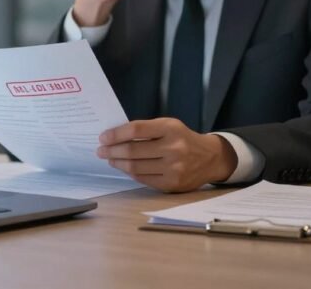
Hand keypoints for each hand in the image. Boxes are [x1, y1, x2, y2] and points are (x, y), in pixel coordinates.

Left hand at [96, 118, 237, 192]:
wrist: (210, 158)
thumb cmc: (183, 139)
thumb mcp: (169, 126)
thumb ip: (146, 130)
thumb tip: (115, 136)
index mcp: (170, 129)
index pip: (136, 130)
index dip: (116, 134)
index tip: (103, 137)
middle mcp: (173, 148)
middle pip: (133, 150)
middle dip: (112, 151)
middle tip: (101, 150)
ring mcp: (173, 168)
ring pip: (135, 167)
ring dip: (118, 163)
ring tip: (110, 159)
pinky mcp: (172, 183)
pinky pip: (143, 179)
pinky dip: (130, 173)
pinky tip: (124, 168)